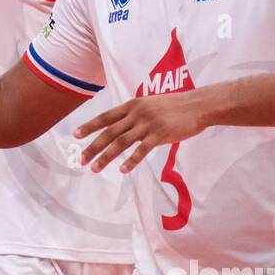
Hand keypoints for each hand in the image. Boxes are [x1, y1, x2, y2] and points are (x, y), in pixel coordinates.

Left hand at [74, 92, 209, 172]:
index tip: (75, 135)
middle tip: (80, 160)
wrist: (198, 105)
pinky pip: (142, 150)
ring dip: (106, 157)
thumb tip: (120, 124)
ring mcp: (148, 124)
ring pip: (121, 142)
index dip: (90, 126)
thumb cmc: (175, 106)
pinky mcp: (160, 134)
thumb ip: (135, 114)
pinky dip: (130, 161)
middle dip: (92, 147)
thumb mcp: (150, 104)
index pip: (106, 117)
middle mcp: (136, 113)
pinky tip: (122, 170)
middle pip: (109, 132)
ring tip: (95, 168)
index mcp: (132, 104)